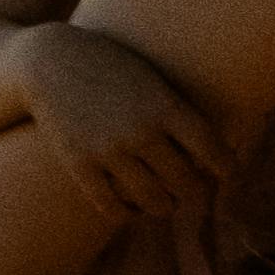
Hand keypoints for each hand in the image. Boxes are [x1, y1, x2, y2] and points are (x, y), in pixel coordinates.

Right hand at [25, 23, 228, 221]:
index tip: (228, 173)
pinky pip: (113, 208)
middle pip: (186, 183)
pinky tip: (132, 208)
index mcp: (164, 105)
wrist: (46, 60)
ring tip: (164, 203)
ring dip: (165, 207)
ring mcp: (109, 151)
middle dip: (195, 192)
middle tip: (193, 191)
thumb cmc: (107, 64)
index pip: (211, 150)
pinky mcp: (80, 165)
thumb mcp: (148, 77)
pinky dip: (129, 214)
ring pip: (154, 202)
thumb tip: (206, 153)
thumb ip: (175, 111)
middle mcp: (140, 131)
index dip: (226, 167)